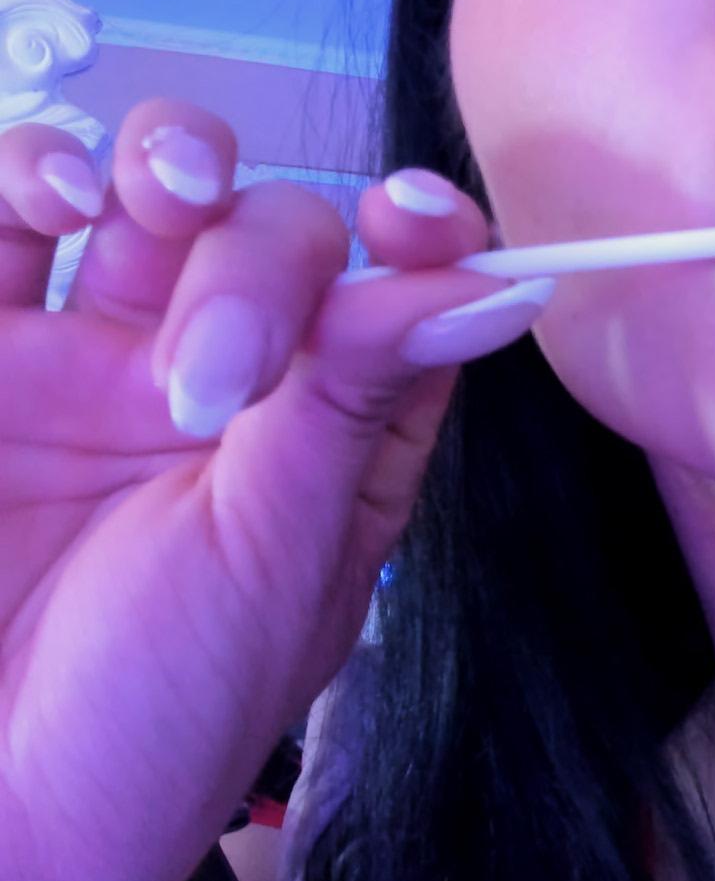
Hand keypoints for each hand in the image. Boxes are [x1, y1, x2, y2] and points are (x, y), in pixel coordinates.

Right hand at [0, 99, 544, 880]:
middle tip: (217, 377)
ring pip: (152, 196)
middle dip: (260, 264)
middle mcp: (225, 387)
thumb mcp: (278, 559)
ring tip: (147, 199)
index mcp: (329, 444)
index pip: (402, 300)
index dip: (426, 237)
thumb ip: (361, 403)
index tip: (417, 216)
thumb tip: (499, 290)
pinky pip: (10, 221)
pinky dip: (35, 176)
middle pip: (278, 236)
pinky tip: (59, 197)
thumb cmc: (155, 719)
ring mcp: (95, 364)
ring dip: (165, 162)